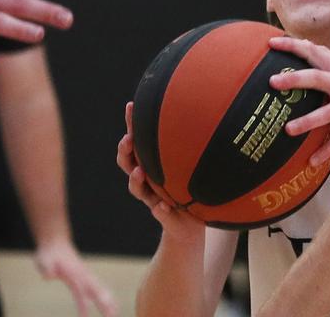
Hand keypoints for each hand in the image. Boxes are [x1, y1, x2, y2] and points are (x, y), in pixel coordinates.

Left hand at [34, 238, 117, 316]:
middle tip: (113, 315)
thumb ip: (46, 268)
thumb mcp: (44, 260)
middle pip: (96, 291)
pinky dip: (103, 296)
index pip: (81, 292)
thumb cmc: (49, 253)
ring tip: (115, 313)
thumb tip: (49, 276)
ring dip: (108, 300)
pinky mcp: (83, 276)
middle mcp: (82, 275)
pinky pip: (95, 289)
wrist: (55, 242)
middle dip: (105, 303)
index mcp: (74, 273)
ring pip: (98, 289)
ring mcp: (84, 275)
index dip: (83, 305)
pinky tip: (107, 303)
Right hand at [116, 103, 203, 244]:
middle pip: (128, 163)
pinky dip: (161, 211)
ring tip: (138, 172)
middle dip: (125, 151)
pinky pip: (161, 214)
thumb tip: (204, 104)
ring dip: (136, 180)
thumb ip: (189, 143)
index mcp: (151, 165)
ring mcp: (153, 199)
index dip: (131, 124)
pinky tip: (161, 206)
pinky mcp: (165, 217)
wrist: (189, 226)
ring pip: (138, 189)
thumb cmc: (188, 189)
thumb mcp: (188, 164)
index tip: (131, 105)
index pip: (137, 142)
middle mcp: (147, 181)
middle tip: (127, 140)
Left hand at [267, 37, 329, 166]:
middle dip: (294, 79)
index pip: (314, 51)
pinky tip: (312, 161)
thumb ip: (329, 64)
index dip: (292, 45)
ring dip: (306, 122)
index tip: (271, 43)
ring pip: (326, 113)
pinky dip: (326, 150)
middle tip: (273, 82)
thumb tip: (305, 49)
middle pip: (316, 77)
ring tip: (288, 129)